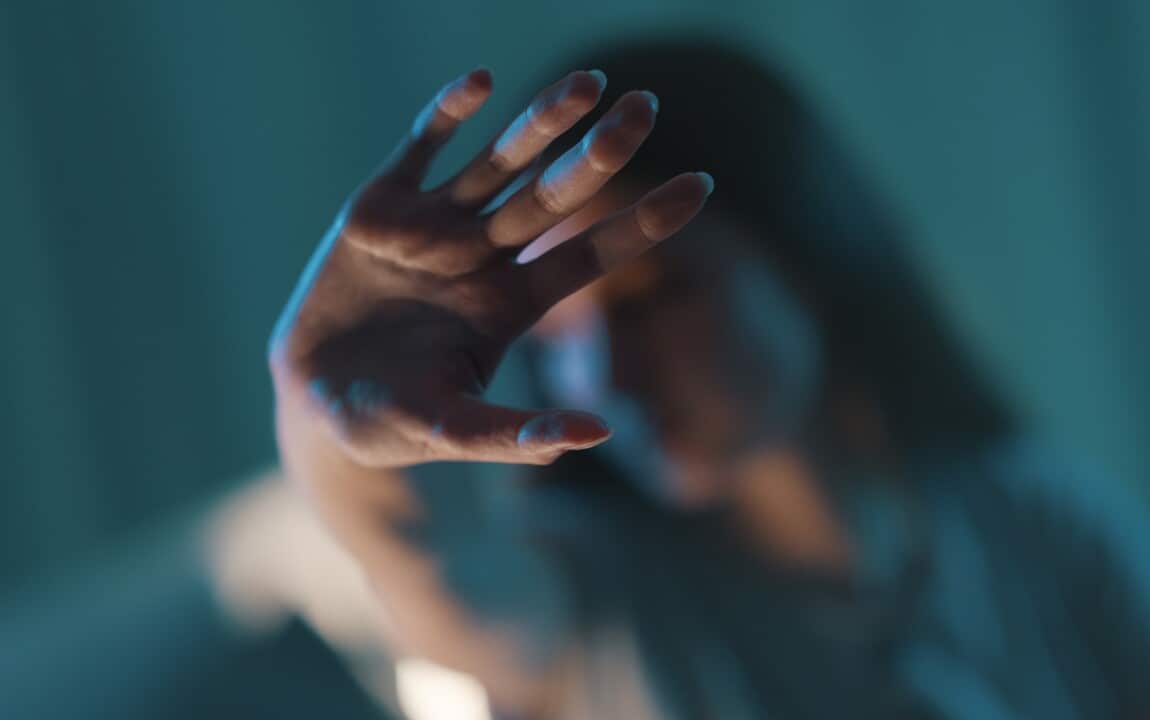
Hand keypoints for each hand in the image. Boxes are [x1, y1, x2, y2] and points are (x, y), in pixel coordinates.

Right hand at [269, 66, 712, 467]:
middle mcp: (482, 257)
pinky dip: (447, 115)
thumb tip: (600, 434)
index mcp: (511, 305)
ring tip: (588, 83)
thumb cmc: (387, 423)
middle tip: (647, 108)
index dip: (643, 223)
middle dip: (599, 155)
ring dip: (540, 122)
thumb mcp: (451, 431)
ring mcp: (432, 227)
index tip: (702, 186)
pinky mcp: (377, 207)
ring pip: (498, 164)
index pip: (590, 256)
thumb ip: (516, 434)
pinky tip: (481, 83)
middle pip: (554, 198)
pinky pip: (420, 148)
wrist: (309, 399)